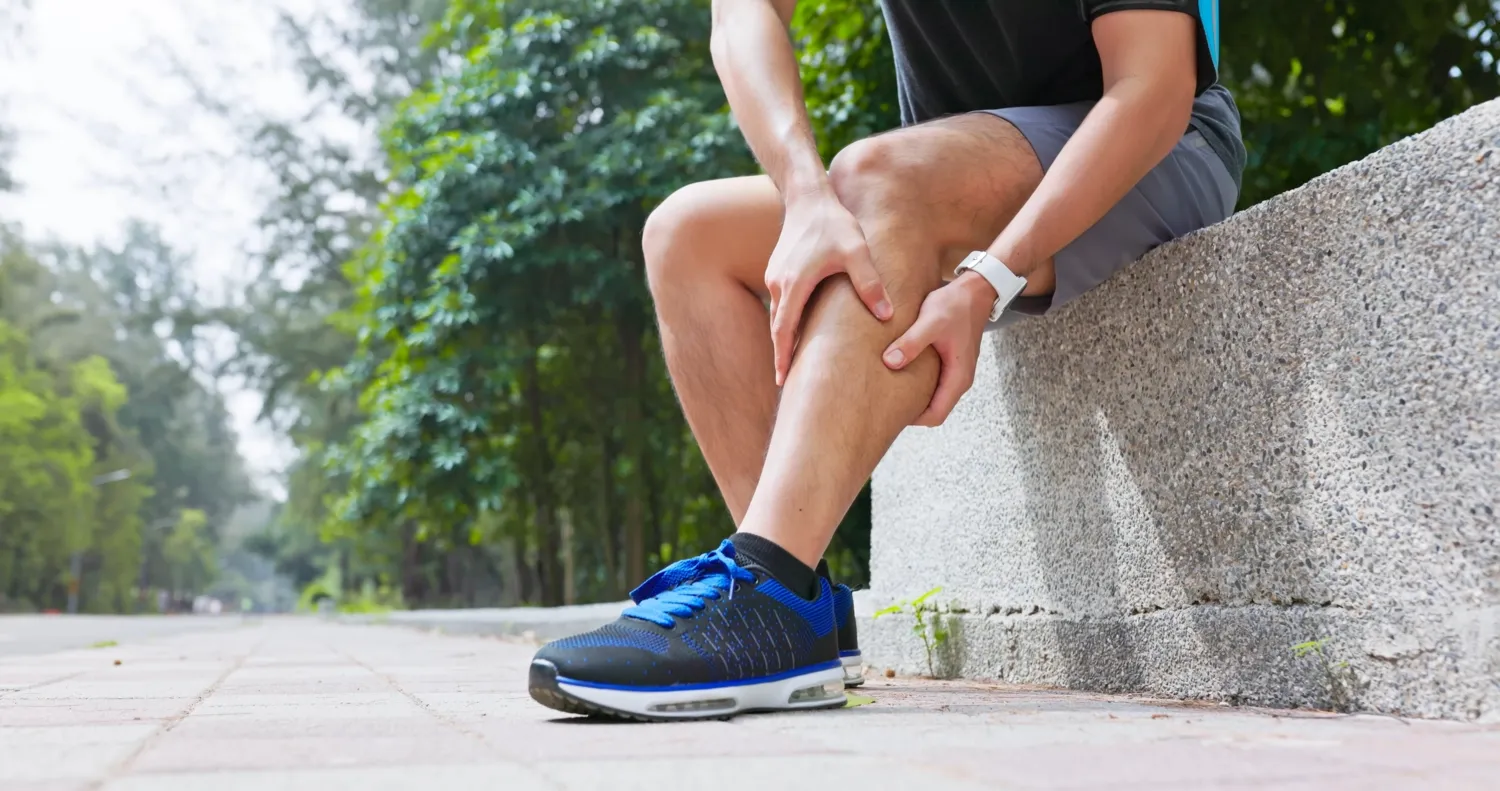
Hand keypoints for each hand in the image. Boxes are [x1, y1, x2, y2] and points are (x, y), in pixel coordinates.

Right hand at [767, 192, 892, 385]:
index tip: (782, 381)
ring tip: (793, 362)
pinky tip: (798, 331)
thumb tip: (887, 315)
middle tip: (785, 383)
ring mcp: (776, 276)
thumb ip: (870, 284)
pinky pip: (781, 303)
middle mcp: (779, 283)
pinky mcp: (779, 270)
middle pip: (777, 328)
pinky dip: (786, 321)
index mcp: (794, 284)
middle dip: (781, 355)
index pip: (784, 331)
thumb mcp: (857, 252)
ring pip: (778, 315)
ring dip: (784, 338)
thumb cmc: (834, 223)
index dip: (784, 357)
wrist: (808, 196)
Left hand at [880, 273, 994, 426]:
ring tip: (888, 391)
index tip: (890, 414)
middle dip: (911, 412)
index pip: (936, 415)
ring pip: (933, 397)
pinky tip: (899, 373)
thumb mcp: (930, 322)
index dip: (913, 420)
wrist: (975, 290)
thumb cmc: (956, 305)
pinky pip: (933, 383)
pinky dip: (918, 384)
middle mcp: (959, 379)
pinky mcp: (949, 362)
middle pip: (933, 410)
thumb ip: (911, 343)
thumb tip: (890, 362)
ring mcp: (955, 371)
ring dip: (914, 398)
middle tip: (884, 407)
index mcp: (958, 377)